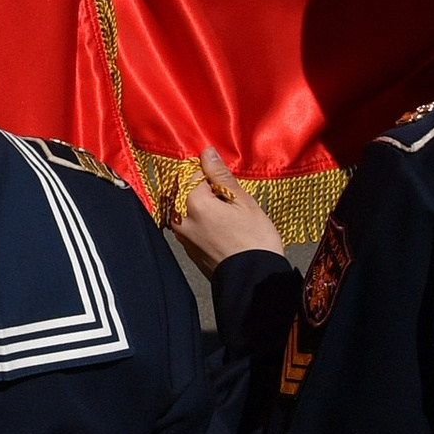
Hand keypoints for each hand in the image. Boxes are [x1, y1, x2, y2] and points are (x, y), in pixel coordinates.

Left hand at [169, 148, 287, 276]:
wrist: (254, 281)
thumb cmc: (254, 240)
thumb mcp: (243, 202)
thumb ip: (220, 176)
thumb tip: (206, 152)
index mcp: (191, 202)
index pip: (193, 173)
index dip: (211, 173)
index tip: (226, 182)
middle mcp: (180, 217)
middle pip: (188, 190)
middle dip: (206, 189)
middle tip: (230, 200)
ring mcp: (182, 235)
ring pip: (188, 209)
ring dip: (204, 206)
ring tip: (229, 215)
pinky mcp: (188, 249)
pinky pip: (191, 226)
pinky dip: (203, 222)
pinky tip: (223, 228)